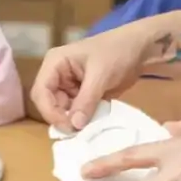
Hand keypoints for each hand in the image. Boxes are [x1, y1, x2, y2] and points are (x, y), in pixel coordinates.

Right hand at [32, 26, 157, 131]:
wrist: (140, 48)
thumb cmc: (117, 52)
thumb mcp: (101, 75)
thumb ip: (86, 100)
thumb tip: (74, 125)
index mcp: (55, 63)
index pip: (41, 92)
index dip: (50, 111)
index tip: (68, 126)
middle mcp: (58, 75)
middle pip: (49, 103)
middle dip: (61, 117)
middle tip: (78, 132)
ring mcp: (70, 85)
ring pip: (63, 110)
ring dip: (73, 120)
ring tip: (89, 128)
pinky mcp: (82, 94)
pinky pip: (77, 111)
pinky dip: (84, 119)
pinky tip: (94, 124)